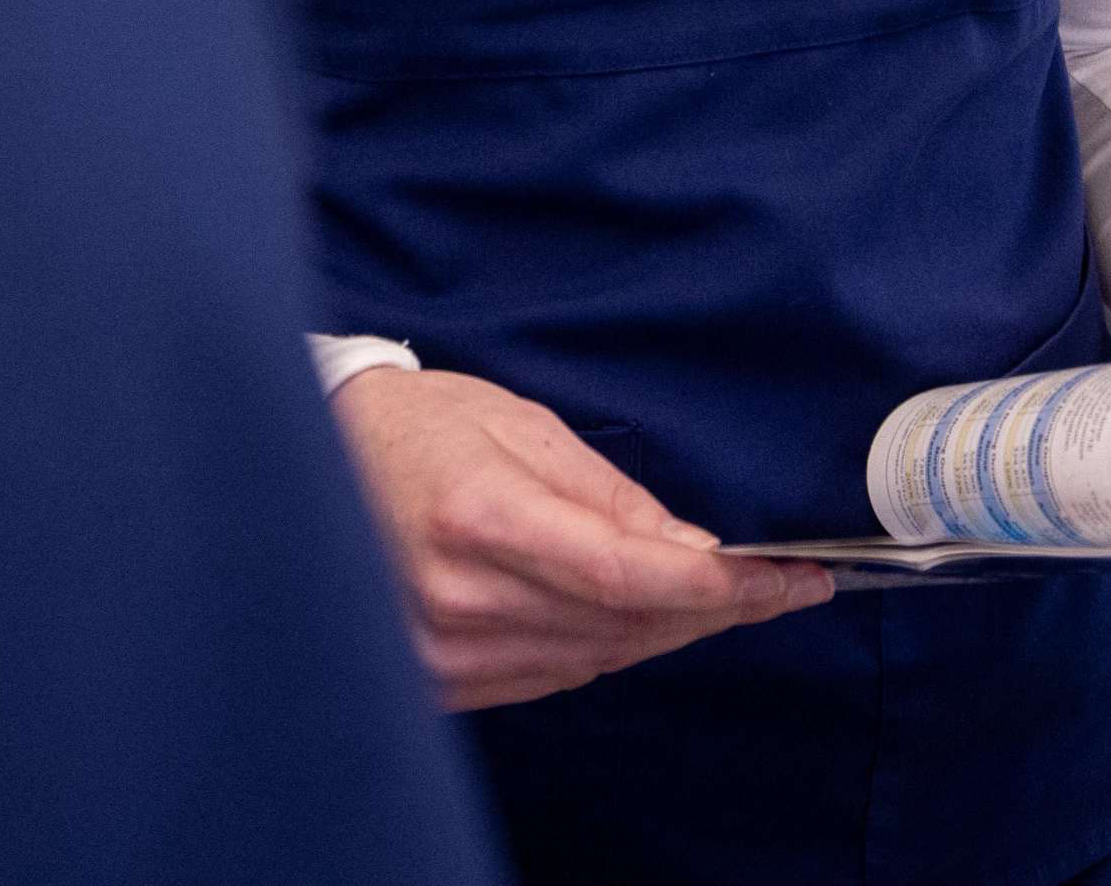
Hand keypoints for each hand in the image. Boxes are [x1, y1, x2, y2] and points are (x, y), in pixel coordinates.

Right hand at [332, 368, 831, 707]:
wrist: (320, 460)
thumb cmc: (425, 427)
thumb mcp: (526, 429)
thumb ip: (614, 500)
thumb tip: (697, 550)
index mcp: (480, 518)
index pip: (628, 575)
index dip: (722, 586)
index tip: (791, 579)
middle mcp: (458, 599)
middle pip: (624, 624)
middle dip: (714, 606)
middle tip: (785, 585)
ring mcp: (441, 652)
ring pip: (597, 655)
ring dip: (665, 627)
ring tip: (717, 592)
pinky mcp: (436, 682)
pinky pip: (552, 674)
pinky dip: (604, 643)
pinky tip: (634, 611)